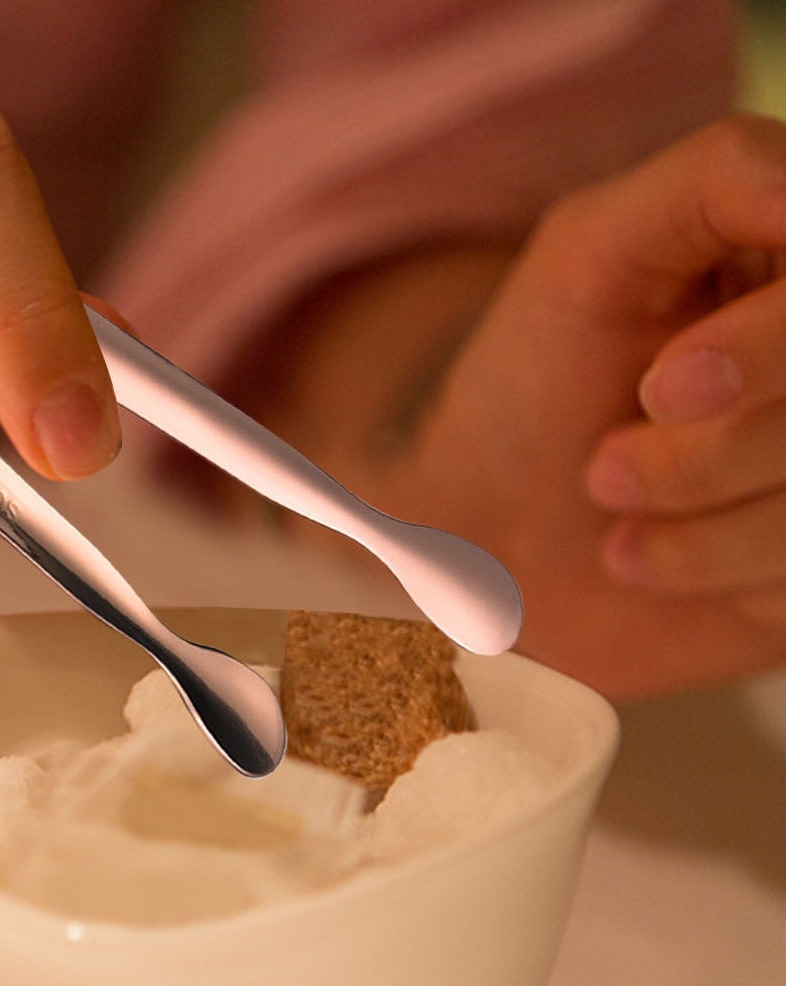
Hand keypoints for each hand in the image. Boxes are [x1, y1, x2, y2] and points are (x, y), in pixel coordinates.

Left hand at [369, 114, 785, 699]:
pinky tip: (639, 556)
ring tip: (614, 502)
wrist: (472, 532)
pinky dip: (706, 566)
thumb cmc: (531, 379)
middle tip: (605, 463)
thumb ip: (718, 175)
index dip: (771, 351)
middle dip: (713, 450)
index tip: (661, 386)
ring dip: (698, 516)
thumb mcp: (592, 249)